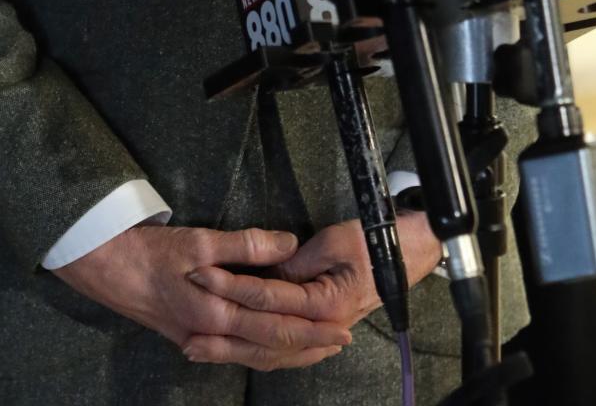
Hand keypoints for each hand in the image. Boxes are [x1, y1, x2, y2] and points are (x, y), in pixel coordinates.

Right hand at [52, 224, 351, 370]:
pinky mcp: (190, 335)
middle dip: (310, 345)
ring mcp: (200, 339)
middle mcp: (213, 334)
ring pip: (254, 354)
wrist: (103, 269)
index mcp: (218, 313)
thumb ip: (245, 245)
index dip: (312, 328)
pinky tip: (271, 348)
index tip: (342, 324)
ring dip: (289, 353)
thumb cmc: (149, 252)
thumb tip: (289, 244)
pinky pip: (237, 351)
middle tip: (342, 340)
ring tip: (318, 347)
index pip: (277, 326)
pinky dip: (262, 351)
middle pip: (271, 348)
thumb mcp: (198, 241)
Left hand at [187, 212, 441, 334]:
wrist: (408, 251)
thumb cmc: (374, 241)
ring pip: (272, 352)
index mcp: (326, 303)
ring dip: (234, 353)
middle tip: (187, 337)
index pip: (268, 298)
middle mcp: (323, 326)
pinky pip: (285, 352)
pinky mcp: (320, 331)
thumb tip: (265, 270)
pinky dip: (257, 354)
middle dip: (224, 337)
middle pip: (263, 336)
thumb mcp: (334, 241)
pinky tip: (234, 353)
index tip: (200, 276)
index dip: (233, 287)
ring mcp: (323, 333)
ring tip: (198, 351)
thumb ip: (297, 259)